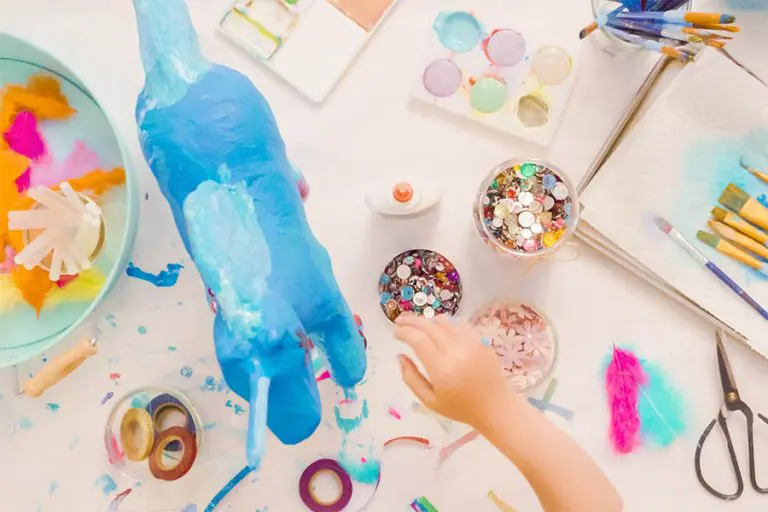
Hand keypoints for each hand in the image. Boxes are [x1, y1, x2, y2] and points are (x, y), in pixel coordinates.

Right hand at [395, 315, 521, 428]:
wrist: (495, 407)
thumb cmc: (460, 408)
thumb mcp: (429, 401)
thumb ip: (411, 378)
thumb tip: (400, 355)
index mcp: (441, 369)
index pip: (418, 340)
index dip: (404, 332)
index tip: (395, 333)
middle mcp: (456, 352)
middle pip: (429, 326)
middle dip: (411, 321)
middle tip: (400, 321)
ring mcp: (471, 344)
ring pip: (445, 322)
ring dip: (428, 320)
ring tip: (419, 325)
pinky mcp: (481, 342)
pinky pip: (460, 325)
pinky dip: (447, 324)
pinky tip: (440, 329)